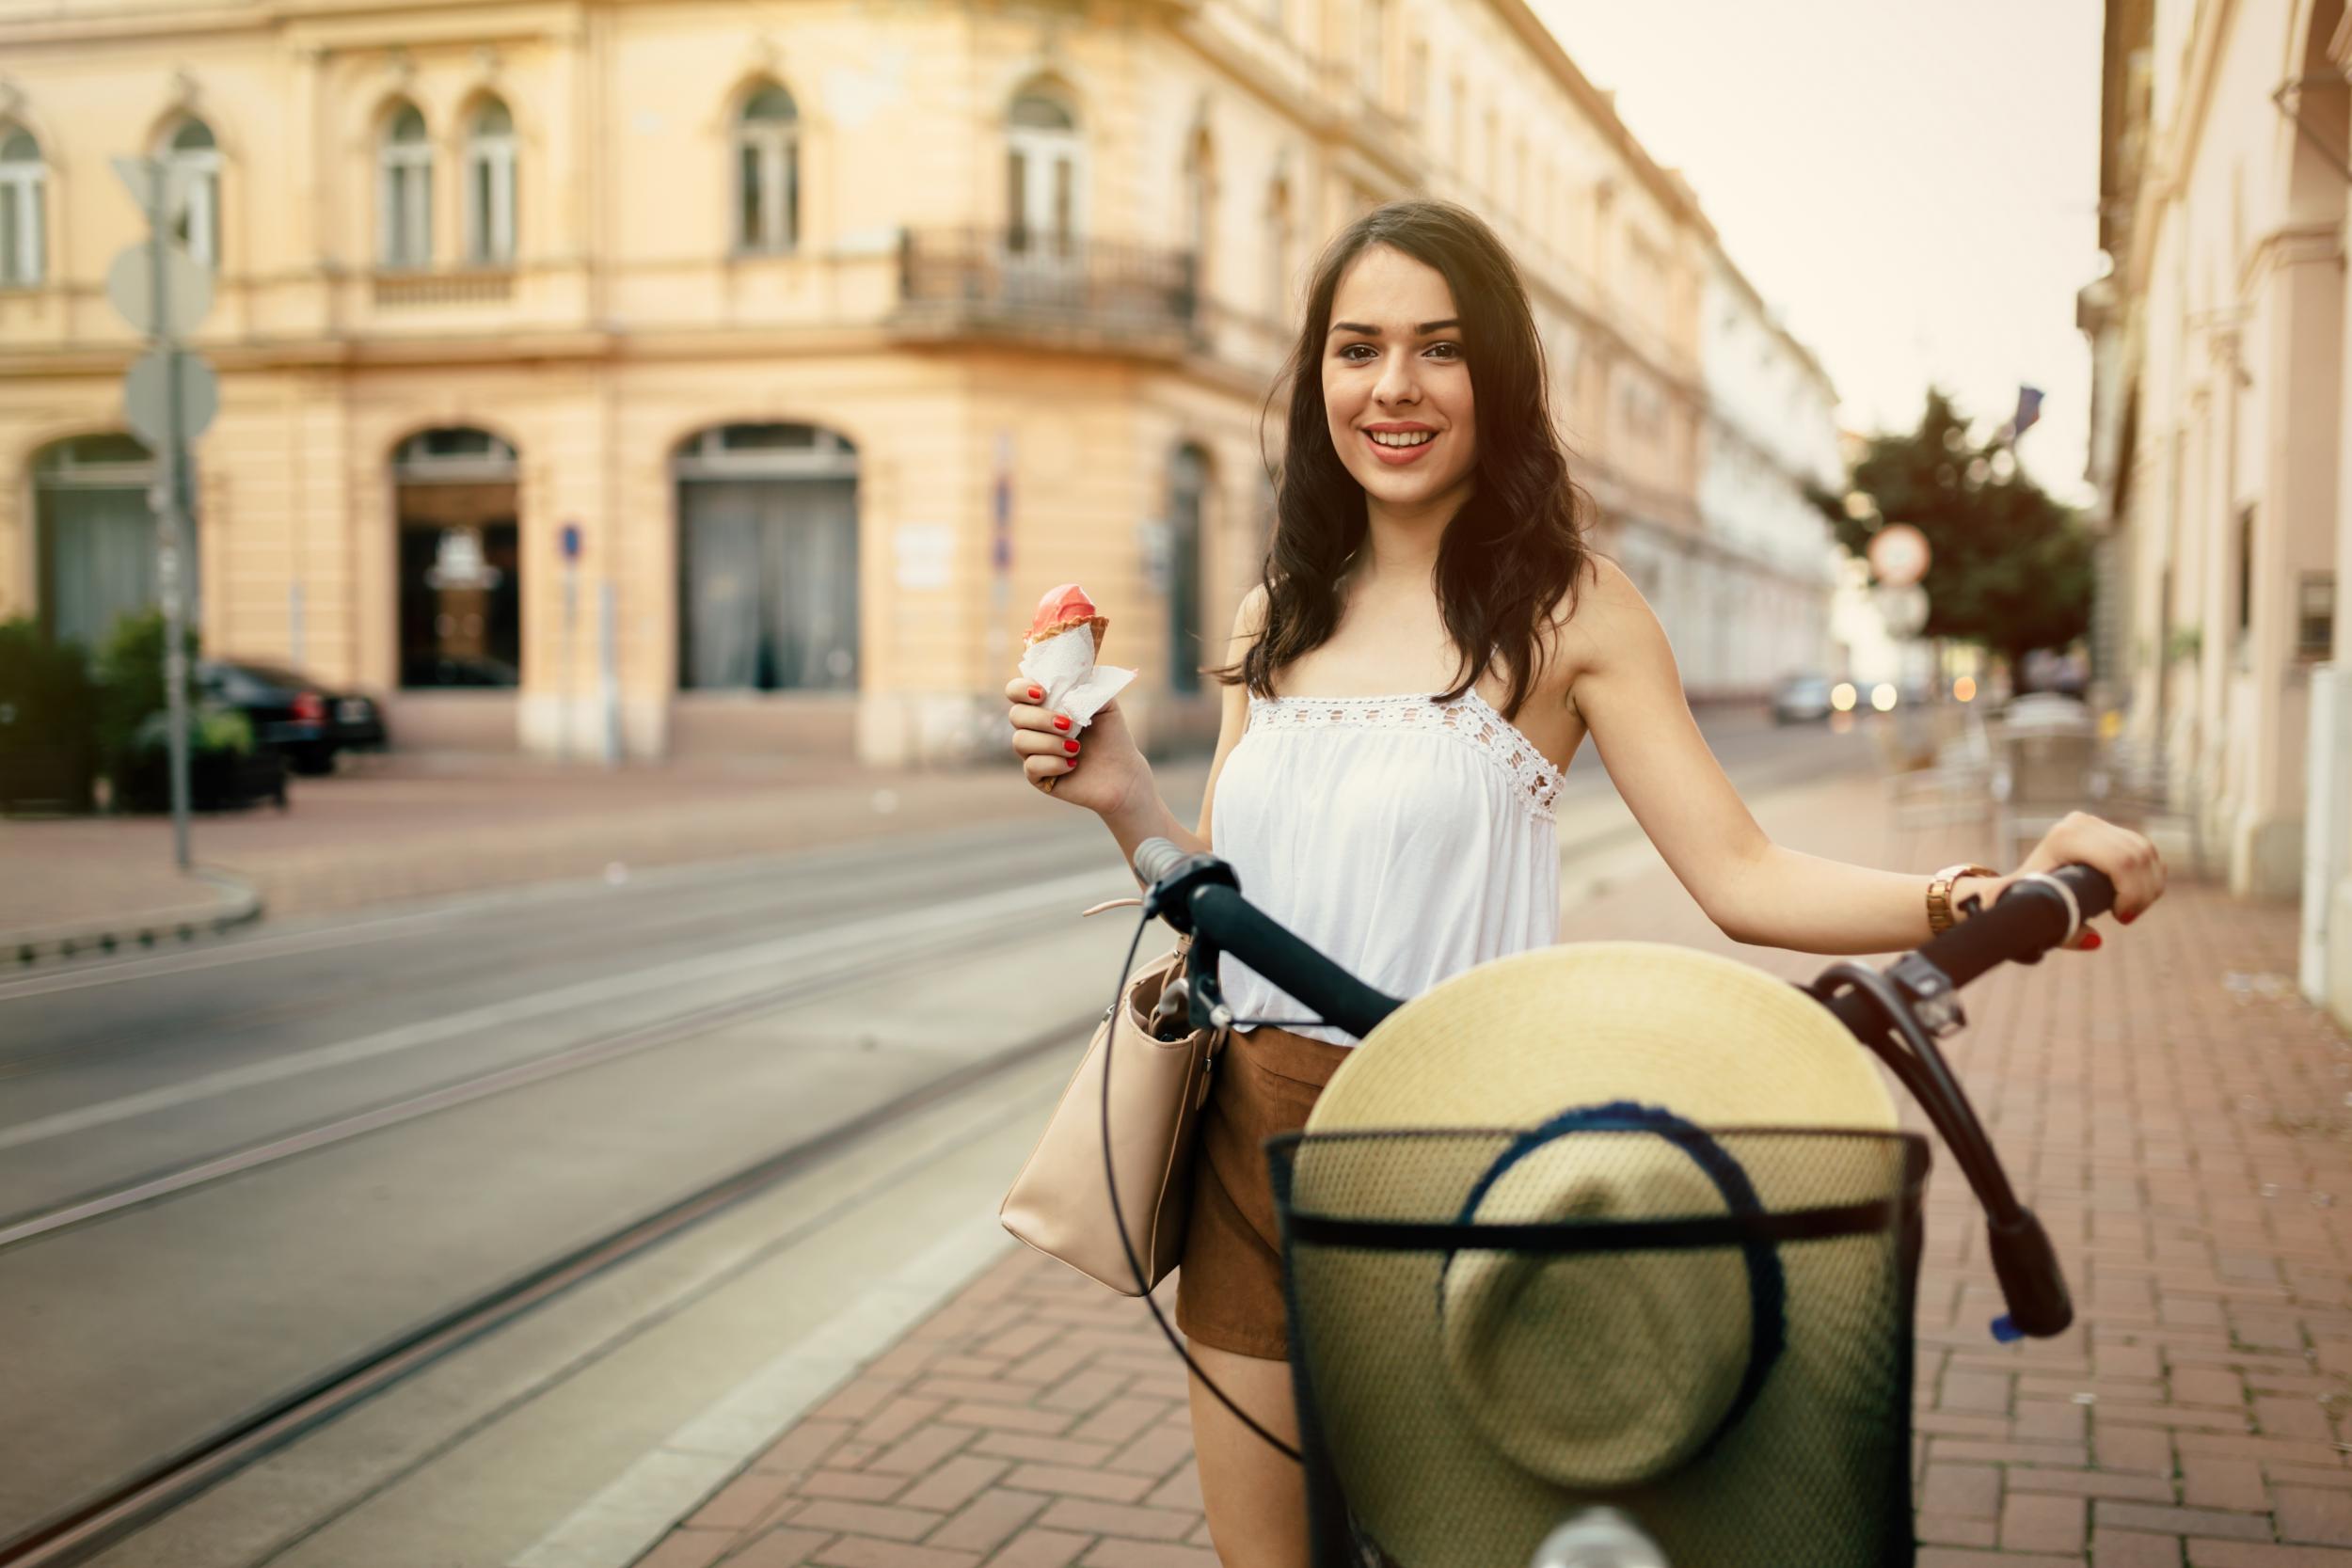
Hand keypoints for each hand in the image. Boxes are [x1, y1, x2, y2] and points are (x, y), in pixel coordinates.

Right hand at [1004, 676, 1151, 818]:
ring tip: (1076, 748)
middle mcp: (1034, 728)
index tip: (1042, 693)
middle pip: (1016, 715)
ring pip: (1020, 741)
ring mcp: (1033, 753)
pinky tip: (1072, 765)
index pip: (1015, 691)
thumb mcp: (1104, 704)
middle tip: (1069, 725)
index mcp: (1045, 706)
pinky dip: (1053, 763)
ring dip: (1050, 743)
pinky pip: (1031, 766)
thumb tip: (1065, 689)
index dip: (1021, 689)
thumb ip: (1086, 688)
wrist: (1124, 774)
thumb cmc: (1112, 736)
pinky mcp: (1037, 777)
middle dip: (1042, 719)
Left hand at [1957, 811, 2166, 951]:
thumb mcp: (2037, 918)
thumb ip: (2063, 933)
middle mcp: (2082, 823)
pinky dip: (2150, 874)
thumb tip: (2095, 939)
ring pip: (2146, 851)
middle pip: (2137, 856)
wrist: (2021, 881)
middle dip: (2142, 892)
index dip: (2131, 893)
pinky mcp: (2108, 828)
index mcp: (2065, 837)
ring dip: (2149, 885)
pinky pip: (2145, 848)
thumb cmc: (2026, 901)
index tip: (2121, 918)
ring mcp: (2095, 823)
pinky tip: (2139, 895)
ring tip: (2131, 909)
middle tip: (2127, 917)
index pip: (2120, 862)